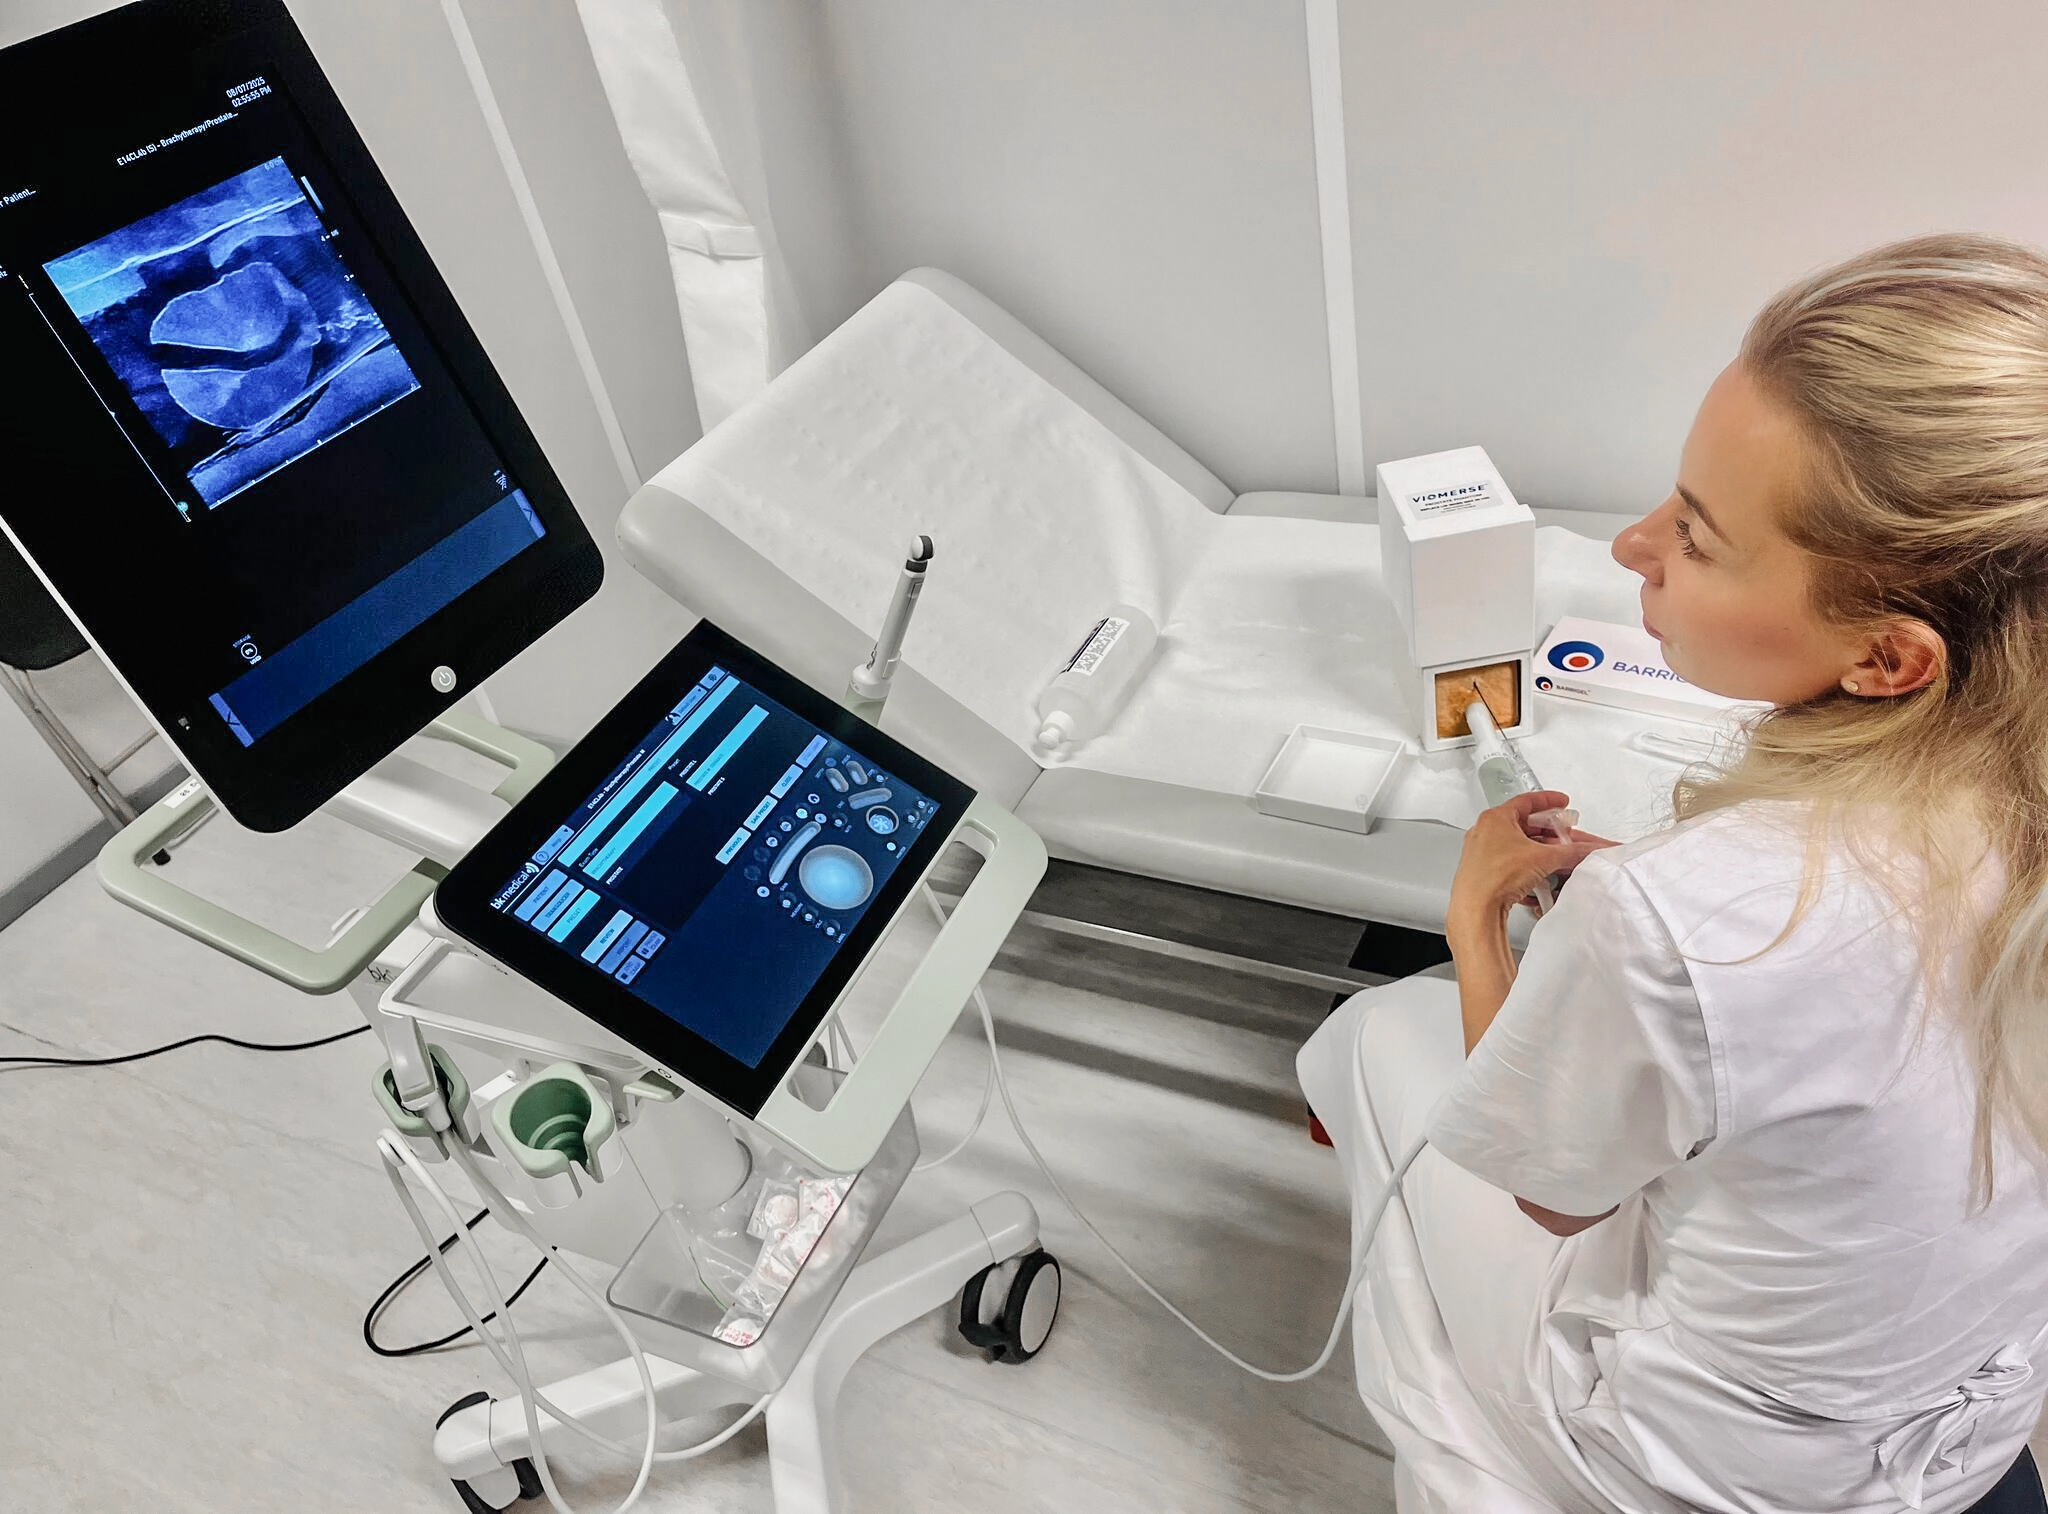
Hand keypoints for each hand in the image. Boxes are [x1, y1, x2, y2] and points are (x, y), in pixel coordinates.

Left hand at [1449, 790, 1619, 926]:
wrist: (1476, 908)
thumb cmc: (1495, 877)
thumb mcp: (1543, 858)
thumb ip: (1570, 852)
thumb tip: (1584, 850)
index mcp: (1495, 819)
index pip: (1527, 801)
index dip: (1549, 800)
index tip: (1562, 802)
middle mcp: (1485, 832)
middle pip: (1524, 825)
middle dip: (1549, 831)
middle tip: (1566, 834)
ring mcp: (1482, 852)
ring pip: (1518, 846)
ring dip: (1540, 852)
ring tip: (1557, 859)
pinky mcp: (1484, 872)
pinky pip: (1511, 864)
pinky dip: (1528, 868)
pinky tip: (1541, 879)